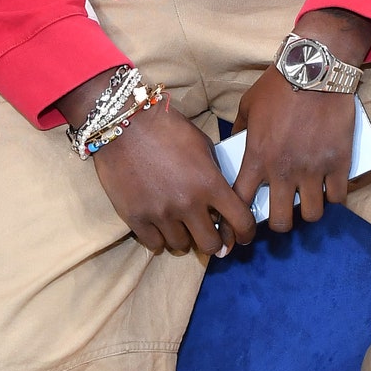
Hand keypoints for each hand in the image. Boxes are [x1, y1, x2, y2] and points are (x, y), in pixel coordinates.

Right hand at [56, 70, 252, 255]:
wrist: (124, 124)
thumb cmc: (166, 129)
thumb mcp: (202, 146)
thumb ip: (214, 175)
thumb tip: (221, 199)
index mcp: (210, 183)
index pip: (240, 221)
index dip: (246, 233)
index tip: (243, 237)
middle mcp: (188, 204)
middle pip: (210, 244)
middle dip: (215, 243)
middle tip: (210, 237)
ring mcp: (160, 213)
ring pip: (181, 245)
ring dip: (185, 238)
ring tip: (181, 226)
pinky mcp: (135, 217)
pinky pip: (154, 243)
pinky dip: (159, 239)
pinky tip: (160, 228)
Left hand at [231, 67, 355, 230]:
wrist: (316, 69)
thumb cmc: (278, 85)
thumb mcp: (248, 106)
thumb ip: (240, 131)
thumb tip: (233, 146)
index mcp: (257, 158)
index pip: (241, 203)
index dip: (238, 220)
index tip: (241, 226)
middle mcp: (284, 171)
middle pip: (280, 221)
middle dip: (278, 223)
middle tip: (281, 215)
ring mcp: (313, 169)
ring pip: (312, 215)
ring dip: (308, 212)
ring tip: (307, 203)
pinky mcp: (339, 163)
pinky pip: (338, 197)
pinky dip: (333, 198)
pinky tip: (329, 192)